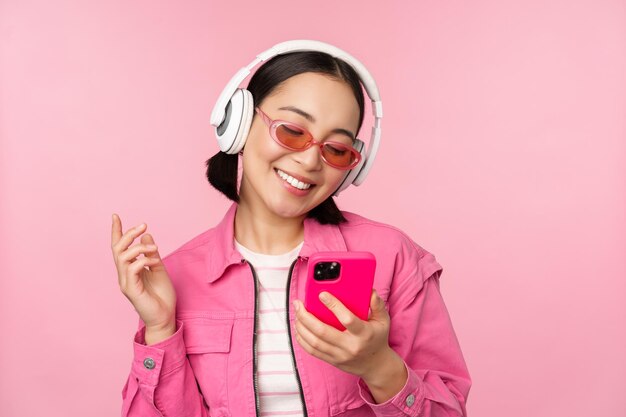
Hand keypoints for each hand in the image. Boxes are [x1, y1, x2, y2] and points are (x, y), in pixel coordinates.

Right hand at [111, 213, 176, 336]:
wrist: (165, 317)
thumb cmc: (162, 296)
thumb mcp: (159, 269)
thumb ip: (151, 254)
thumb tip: (146, 235)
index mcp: (129, 270)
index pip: (118, 248)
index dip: (116, 232)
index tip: (115, 216)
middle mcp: (124, 275)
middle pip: (117, 249)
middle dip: (128, 234)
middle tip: (143, 225)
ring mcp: (126, 283)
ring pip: (122, 257)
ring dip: (139, 248)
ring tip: (155, 248)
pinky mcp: (131, 290)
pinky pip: (132, 269)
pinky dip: (143, 260)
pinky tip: (154, 261)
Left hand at [293, 290, 401, 380]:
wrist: (376, 365)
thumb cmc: (378, 338)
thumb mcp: (383, 320)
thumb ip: (377, 304)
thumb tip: (369, 291)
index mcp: (364, 334)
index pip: (347, 319)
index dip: (333, 306)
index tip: (322, 294)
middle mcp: (350, 346)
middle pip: (322, 332)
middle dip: (306, 316)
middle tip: (298, 304)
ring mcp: (340, 355)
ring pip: (314, 342)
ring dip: (301, 327)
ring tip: (296, 313)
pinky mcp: (332, 361)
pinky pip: (312, 351)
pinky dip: (302, 339)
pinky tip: (298, 328)